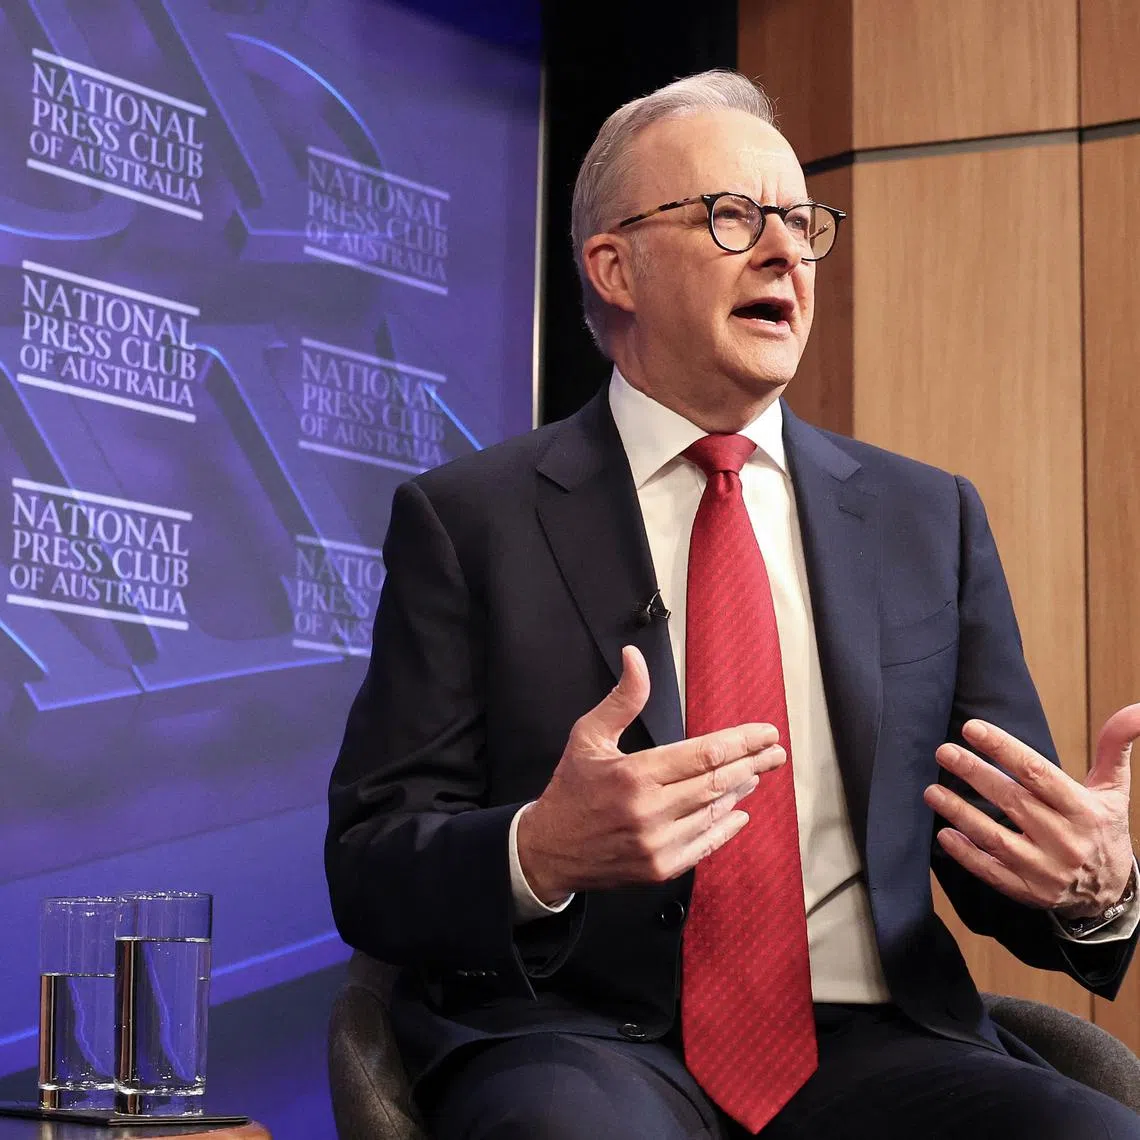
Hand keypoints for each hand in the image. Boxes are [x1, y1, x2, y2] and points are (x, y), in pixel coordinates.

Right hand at [517, 645, 785, 903]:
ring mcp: (657, 844)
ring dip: (740, 790)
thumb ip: (622, 698)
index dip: (742, 742)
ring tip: (756, 774)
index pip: (704, 753)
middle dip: (752, 763)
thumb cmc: (571, 789)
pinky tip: (738, 812)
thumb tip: (635, 658)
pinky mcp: (660, 869)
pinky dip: (726, 827)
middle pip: (718, 781)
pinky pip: (705, 845)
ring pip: (714, 811)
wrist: (548, 850)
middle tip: (775, 752)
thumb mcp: (588, 736)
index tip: (766, 733)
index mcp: (634, 775)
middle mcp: (650, 811)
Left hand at [924, 705, 1139, 917]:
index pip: (1038, 773)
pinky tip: (944, 833)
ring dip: (960, 813)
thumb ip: (1115, 746)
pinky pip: (991, 872)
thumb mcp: (1113, 790)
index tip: (972, 728)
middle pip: (1012, 801)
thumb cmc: (1102, 829)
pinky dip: (966, 855)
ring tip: (931, 791)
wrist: (1111, 894)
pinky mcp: (1028, 891)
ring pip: (995, 838)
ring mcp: (1045, 869)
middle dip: (974, 773)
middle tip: (943, 751)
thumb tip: (1137, 707)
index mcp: (1083, 809)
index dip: (1003, 748)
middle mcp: (1064, 839)